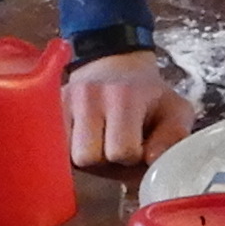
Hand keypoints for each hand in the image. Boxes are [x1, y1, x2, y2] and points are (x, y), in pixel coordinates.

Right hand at [63, 52, 191, 165]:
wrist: (114, 64)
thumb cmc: (148, 96)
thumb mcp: (175, 111)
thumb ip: (174, 137)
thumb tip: (153, 159)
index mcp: (124, 96)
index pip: (121, 151)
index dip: (131, 157)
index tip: (138, 145)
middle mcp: (89, 95)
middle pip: (87, 158)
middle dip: (104, 161)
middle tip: (115, 145)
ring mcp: (64, 100)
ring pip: (66, 156)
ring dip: (85, 157)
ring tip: (100, 141)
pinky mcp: (49, 107)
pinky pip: (53, 147)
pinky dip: (69, 150)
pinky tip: (84, 138)